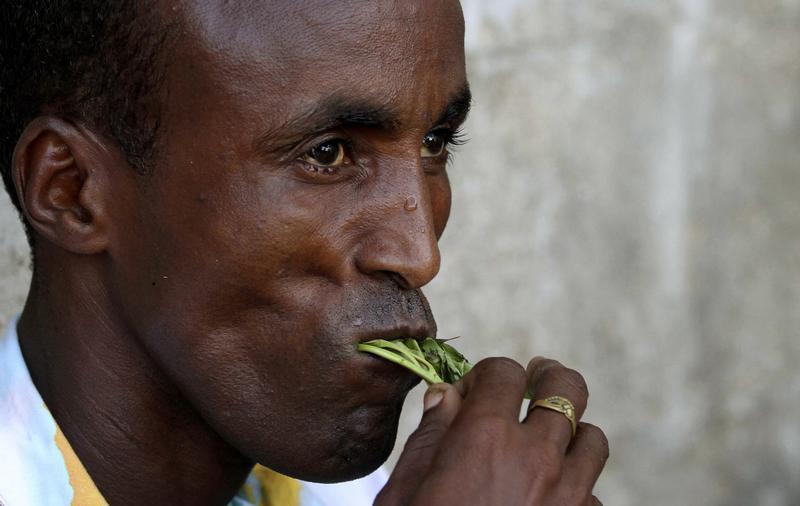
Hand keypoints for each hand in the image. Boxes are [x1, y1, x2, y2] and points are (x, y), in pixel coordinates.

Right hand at [376, 357, 607, 504]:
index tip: (476, 390)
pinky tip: (551, 497)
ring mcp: (567, 496)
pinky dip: (576, 487)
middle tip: (537, 378)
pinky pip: (594, 494)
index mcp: (485, 438)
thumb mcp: (405, 492)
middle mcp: (536, 457)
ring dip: (571, 432)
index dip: (489, 374)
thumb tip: (446, 394)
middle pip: (567, 388)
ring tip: (549, 439)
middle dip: (550, 377)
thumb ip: (430, 436)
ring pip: (593, 439)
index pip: (504, 373)